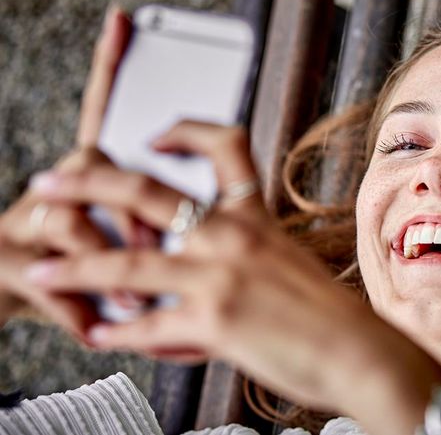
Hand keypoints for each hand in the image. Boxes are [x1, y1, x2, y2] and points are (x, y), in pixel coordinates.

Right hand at [0, 5, 135, 331]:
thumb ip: (160, 229)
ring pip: (75, 220)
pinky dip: (82, 309)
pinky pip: (53, 274)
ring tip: (135, 304)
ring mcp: (32, 218)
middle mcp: (60, 185)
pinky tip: (93, 326)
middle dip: (128, 205)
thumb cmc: (83, 270)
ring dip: (109, 265)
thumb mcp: (128, 247)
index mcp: (94, 176)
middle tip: (156, 249)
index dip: (110, 66)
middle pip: (98, 169)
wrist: (12, 301)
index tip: (122, 23)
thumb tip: (206, 226)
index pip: (103, 114)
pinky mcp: (11, 258)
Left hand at [25, 121, 440, 434]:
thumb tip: (197, 269)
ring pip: (127, 264)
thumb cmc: (330, 314)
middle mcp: (234, 236)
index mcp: (256, 217)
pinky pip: (147, 325)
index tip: (155, 135)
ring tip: (39, 270)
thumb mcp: (288, 264)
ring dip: (74, 268)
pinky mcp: (214, 322)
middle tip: (49, 181)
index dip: (185, 131)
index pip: (225, 146)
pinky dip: (117, 332)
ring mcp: (221, 277)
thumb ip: (242, 256)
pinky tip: (99, 334)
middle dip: (87, 183)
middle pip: (147, 193)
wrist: (360, 352)